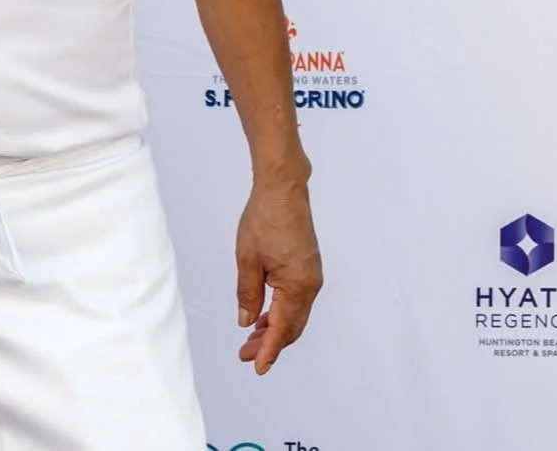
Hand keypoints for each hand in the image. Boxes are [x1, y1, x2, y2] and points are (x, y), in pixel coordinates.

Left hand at [234, 173, 320, 374]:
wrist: (283, 189)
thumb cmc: (264, 219)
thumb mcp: (247, 259)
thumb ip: (248, 294)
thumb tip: (247, 322)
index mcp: (297, 286)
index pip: (282, 328)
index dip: (269, 350)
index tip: (257, 368)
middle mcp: (310, 285)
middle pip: (292, 326)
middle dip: (270, 343)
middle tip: (245, 355)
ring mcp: (311, 277)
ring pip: (295, 314)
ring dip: (274, 328)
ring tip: (250, 339)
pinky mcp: (308, 268)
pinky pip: (296, 300)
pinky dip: (281, 312)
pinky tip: (264, 315)